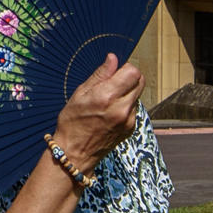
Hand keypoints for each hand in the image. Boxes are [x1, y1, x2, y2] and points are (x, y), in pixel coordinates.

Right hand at [51, 58, 144, 175]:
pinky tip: (111, 114)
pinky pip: (134, 109)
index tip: (115, 74)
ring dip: (127, 94)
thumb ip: (100, 75)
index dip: (125, 69)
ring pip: (137, 95)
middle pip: (140, 81)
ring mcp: (128, 120)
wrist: (75, 153)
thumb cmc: (72, 123)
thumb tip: (113, 58)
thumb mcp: (80, 95)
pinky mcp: (131, 128)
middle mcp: (121, 108)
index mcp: (106, 97)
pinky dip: (126, 107)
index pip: (133, 72)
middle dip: (129, 79)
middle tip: (114, 85)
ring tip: (109, 103)